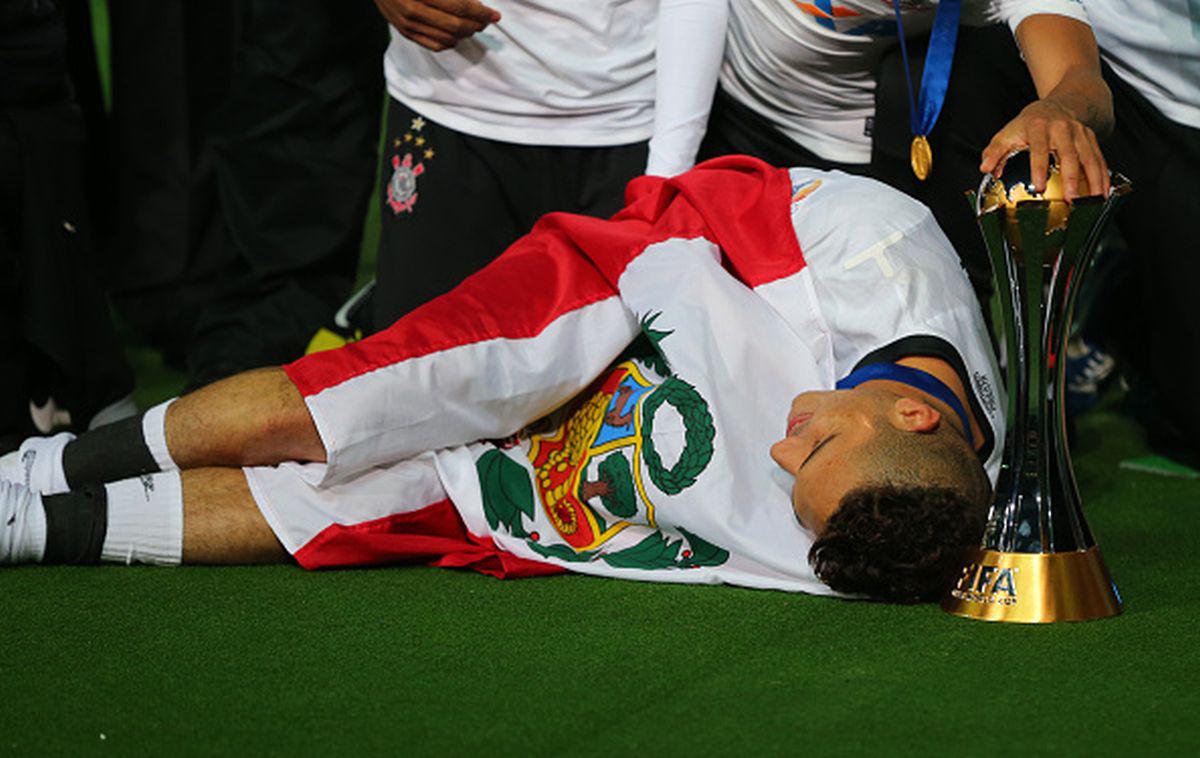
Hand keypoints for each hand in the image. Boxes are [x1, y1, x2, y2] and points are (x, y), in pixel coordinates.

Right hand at [373, 0, 501, 51]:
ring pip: (447, 38)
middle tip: (488, 21)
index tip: (495, 15)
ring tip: (475, 27)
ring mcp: (408, 24)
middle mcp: (413, 10)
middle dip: (477, 25)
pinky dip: (450, 43)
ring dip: (466, 35)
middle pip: (456, 25)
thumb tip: (475, 3)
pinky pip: (433, 45)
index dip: (481, 12)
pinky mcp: (405, 33)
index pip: (460, 7)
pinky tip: (457, 36)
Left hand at [979, 98, 1109, 200]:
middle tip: (1071, 199)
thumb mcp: (1008, 133)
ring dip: (1093, 178)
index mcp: (1039, 127)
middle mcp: (1062, 128)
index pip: (1039, 148)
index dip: (1039, 167)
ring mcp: (1080, 132)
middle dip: (1072, 177)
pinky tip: (1104, 192)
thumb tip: (985, 168)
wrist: (1059, 104)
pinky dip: (1103, 175)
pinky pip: (1099, 157)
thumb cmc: (1028, 124)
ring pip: (1089, 156)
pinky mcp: (1091, 138)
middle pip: (1069, 154)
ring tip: (1094, 200)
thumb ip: (995, 151)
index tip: (1038, 187)